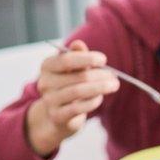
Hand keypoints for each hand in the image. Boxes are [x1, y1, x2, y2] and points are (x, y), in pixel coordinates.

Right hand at [26, 40, 119, 156]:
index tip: (104, 60)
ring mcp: (50, 100)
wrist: (58, 115)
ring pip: (78, 91)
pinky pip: (79, 108)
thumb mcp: (73, 69)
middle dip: (100, 75)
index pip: (66, 60)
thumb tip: (78, 44)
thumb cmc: (70, 85)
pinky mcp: (57, 115)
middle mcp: (45, 82)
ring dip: (100, 88)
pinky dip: (93, 101)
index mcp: (47, 66)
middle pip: (77, 76)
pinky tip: (100, 98)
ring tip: (113, 86)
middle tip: (114, 77)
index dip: (86, 58)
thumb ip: (77, 56)